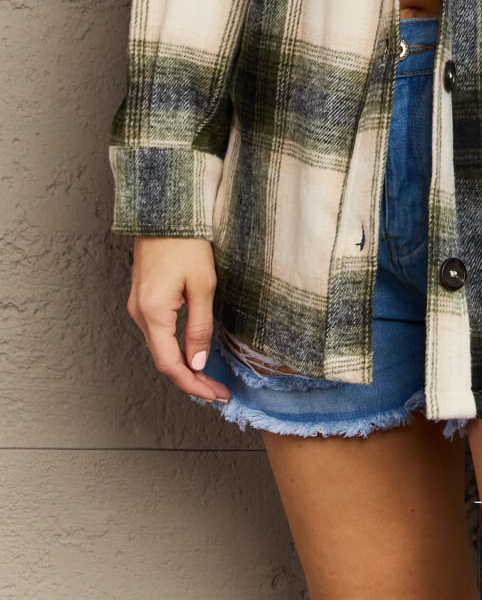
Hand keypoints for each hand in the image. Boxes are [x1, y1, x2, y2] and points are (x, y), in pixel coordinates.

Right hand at [127, 237, 229, 402]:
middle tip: (218, 390)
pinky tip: (193, 352)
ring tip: (210, 377)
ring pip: (160, 347)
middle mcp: (139, 314)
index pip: (170, 365)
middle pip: (164, 359)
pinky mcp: (144, 298)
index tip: (216, 395)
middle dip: (191, 380)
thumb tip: (196, 364)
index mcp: (153, 313)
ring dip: (184, 366)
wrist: (165, 212)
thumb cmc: (186, 243)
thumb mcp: (203, 285)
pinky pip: (159, 332)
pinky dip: (176, 348)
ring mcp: (139, 306)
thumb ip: (199, 327)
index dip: (193, 385)